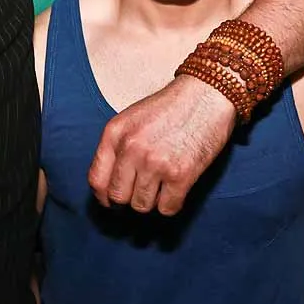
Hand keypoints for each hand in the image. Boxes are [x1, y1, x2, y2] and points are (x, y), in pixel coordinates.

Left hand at [88, 74, 235, 214]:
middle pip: (118, 197)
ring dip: (151, 201)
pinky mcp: (181, 175)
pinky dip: (170, 204)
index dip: (103, 196)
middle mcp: (131, 148)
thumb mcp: (131, 119)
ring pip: (141, 206)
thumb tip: (109, 185)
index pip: (96, 179)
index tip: (111, 201)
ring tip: (160, 186)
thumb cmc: (169, 108)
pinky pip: (167, 209)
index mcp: (115, 133)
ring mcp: (155, 162)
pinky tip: (175, 189)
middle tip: (140, 194)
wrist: (206, 94)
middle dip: (128, 200)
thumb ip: (117, 147)